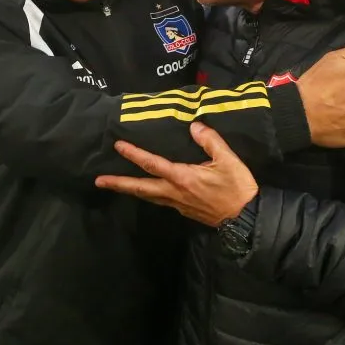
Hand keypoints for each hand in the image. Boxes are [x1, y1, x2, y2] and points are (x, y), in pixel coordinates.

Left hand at [95, 122, 257, 226]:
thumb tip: (194, 126)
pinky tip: (144, 191)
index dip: (134, 154)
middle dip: (119, 184)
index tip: (118, 146)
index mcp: (183, 177)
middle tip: (99, 181)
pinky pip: (158, 201)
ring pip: (147, 196)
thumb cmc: (237, 188)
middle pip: (140, 188)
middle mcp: (174, 192)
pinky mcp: (183, 210)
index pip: (152, 164)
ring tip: (114, 185)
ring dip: (129, 190)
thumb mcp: (228, 160)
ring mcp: (177, 203)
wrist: (245, 218)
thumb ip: (210, 141)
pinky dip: (146, 194)